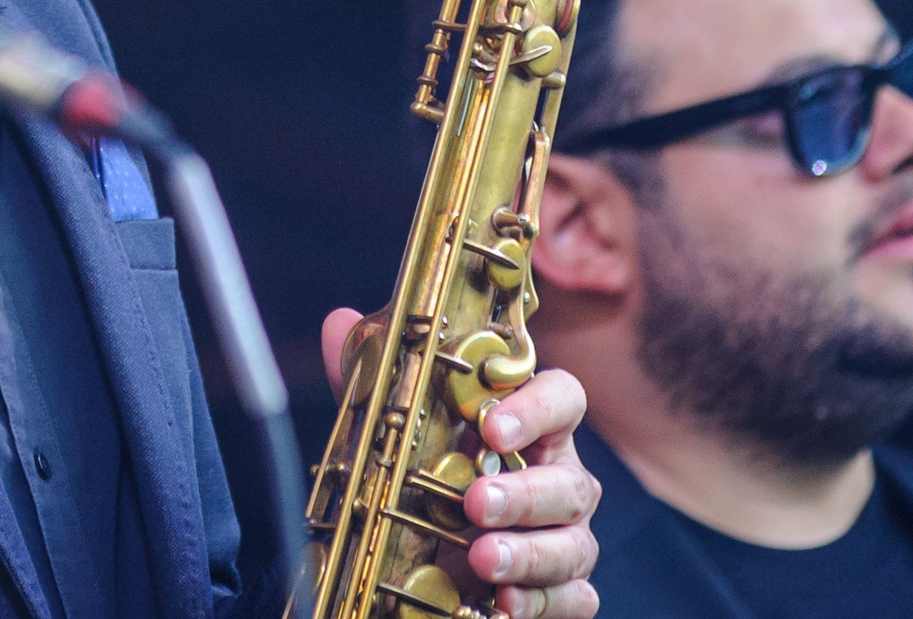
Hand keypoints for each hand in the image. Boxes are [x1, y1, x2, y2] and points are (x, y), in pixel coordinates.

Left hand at [322, 311, 599, 618]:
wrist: (426, 564)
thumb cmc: (428, 485)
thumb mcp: (391, 436)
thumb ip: (370, 386)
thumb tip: (338, 323)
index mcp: (529, 431)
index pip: (562, 399)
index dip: (536, 407)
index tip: (490, 425)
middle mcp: (558, 481)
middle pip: (569, 481)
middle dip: (523, 495)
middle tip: (475, 503)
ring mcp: (567, 538)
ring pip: (572, 544)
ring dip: (528, 554)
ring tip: (482, 560)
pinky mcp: (564, 592)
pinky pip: (574, 599)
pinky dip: (541, 603)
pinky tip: (504, 606)